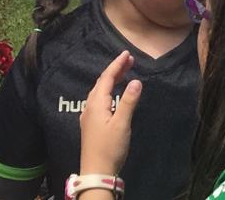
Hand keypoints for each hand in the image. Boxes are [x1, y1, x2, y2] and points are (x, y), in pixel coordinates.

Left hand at [78, 50, 140, 175]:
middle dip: (115, 70)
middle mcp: (90, 107)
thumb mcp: (122, 124)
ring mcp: (88, 116)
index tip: (127, 54)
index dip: (117, 65)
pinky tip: (112, 95)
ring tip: (123, 73)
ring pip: (99, 91)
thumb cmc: (110, 147)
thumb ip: (129, 101)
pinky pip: (98, 100)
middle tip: (129, 60)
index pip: (107, 78)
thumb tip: (136, 81)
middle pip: (101, 83)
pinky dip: (107, 91)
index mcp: (96, 104)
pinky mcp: (90, 124)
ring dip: (111, 80)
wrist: (96, 170)